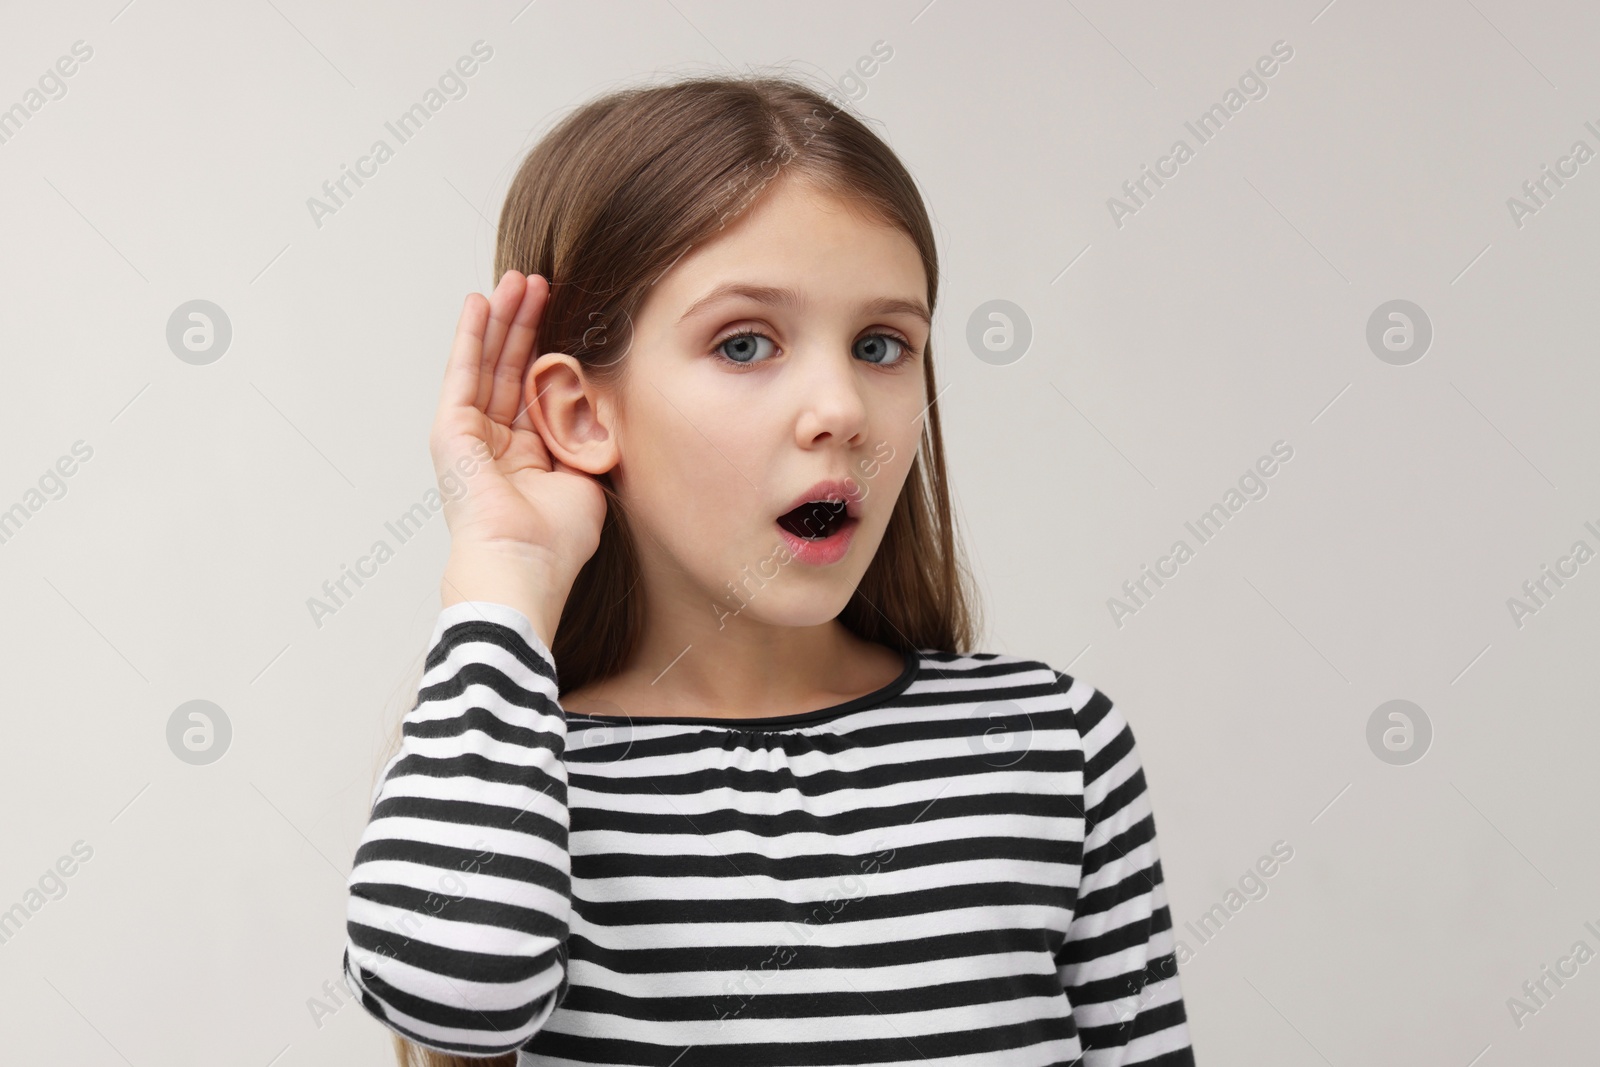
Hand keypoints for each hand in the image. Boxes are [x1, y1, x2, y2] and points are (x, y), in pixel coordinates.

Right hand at [431, 271, 607, 639]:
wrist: (523, 569)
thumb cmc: (554, 545)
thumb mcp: (587, 480)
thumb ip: (588, 441)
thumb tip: (599, 409)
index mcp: (530, 459)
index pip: (538, 391)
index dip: (551, 351)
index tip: (568, 315)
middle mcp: (498, 445)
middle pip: (511, 369)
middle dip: (526, 324)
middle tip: (539, 281)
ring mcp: (472, 437)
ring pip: (487, 364)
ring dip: (501, 320)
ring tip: (515, 279)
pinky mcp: (451, 433)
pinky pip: (463, 374)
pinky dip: (470, 337)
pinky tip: (478, 303)